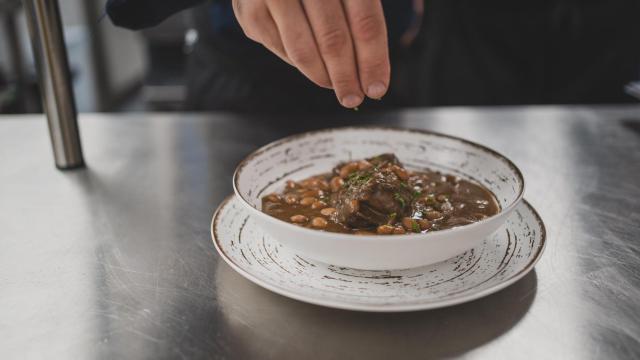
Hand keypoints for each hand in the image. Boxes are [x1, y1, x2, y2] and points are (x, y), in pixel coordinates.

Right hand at [232, 0, 389, 107]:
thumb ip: (361, 18)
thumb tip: (372, 77)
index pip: (365, 23)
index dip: (373, 61)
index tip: (377, 89)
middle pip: (334, 40)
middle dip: (346, 77)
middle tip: (354, 99)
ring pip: (303, 51)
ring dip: (323, 77)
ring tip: (334, 86)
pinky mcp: (250, 12)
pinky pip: (282, 49)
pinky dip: (300, 63)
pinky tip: (312, 63)